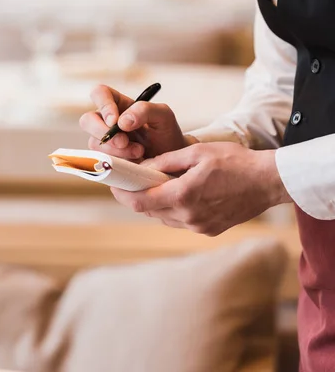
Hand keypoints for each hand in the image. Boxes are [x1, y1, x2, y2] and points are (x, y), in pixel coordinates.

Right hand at [79, 84, 190, 159]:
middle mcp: (107, 120)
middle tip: (124, 142)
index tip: (115, 121)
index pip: (100, 93)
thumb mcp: (163, 115)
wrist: (171, 160)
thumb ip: (145, 110)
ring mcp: (105, 141)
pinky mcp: (106, 159)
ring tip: (139, 152)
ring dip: (116, 150)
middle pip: (87, 120)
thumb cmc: (166, 133)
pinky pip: (100, 160)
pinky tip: (134, 161)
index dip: (103, 105)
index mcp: (119, 103)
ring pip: (94, 142)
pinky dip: (117, 161)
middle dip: (103, 132)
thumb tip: (122, 122)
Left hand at [111, 142, 291, 235]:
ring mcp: (200, 226)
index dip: (123, 194)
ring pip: (165, 217)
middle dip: (138, 196)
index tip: (114, 185)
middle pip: (150, 211)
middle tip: (132, 180)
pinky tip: (179, 193)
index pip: (141, 202)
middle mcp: (189, 216)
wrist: (268, 181)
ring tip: (156, 184)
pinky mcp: (210, 230)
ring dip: (156, 202)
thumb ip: (167, 161)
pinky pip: (181, 221)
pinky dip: (173, 208)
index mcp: (184, 195)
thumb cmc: (235, 161)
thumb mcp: (198, 152)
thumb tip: (144, 168)